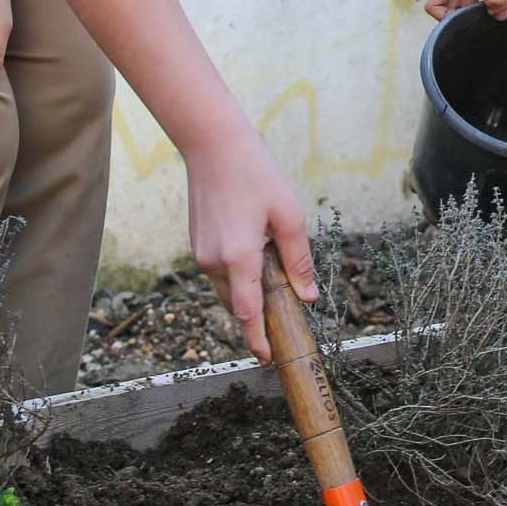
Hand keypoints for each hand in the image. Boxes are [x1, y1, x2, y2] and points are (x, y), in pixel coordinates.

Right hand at [187, 131, 318, 362]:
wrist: (213, 146)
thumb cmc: (256, 175)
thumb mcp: (288, 216)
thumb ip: (298, 260)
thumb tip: (308, 297)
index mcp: (239, 258)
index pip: (248, 314)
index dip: (258, 340)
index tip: (267, 359)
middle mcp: (214, 262)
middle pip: (238, 306)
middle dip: (258, 319)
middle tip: (285, 321)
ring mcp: (201, 254)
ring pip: (228, 290)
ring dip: (249, 294)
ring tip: (275, 283)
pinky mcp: (197, 245)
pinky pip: (220, 273)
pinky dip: (238, 277)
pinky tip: (256, 258)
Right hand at [425, 0, 506, 20]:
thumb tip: (500, 17)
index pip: (433, 5)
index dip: (443, 18)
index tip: (464, 23)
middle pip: (450, 8)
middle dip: (464, 18)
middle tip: (484, 24)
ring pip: (466, 3)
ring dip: (478, 11)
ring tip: (494, 17)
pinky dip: (488, 2)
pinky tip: (502, 6)